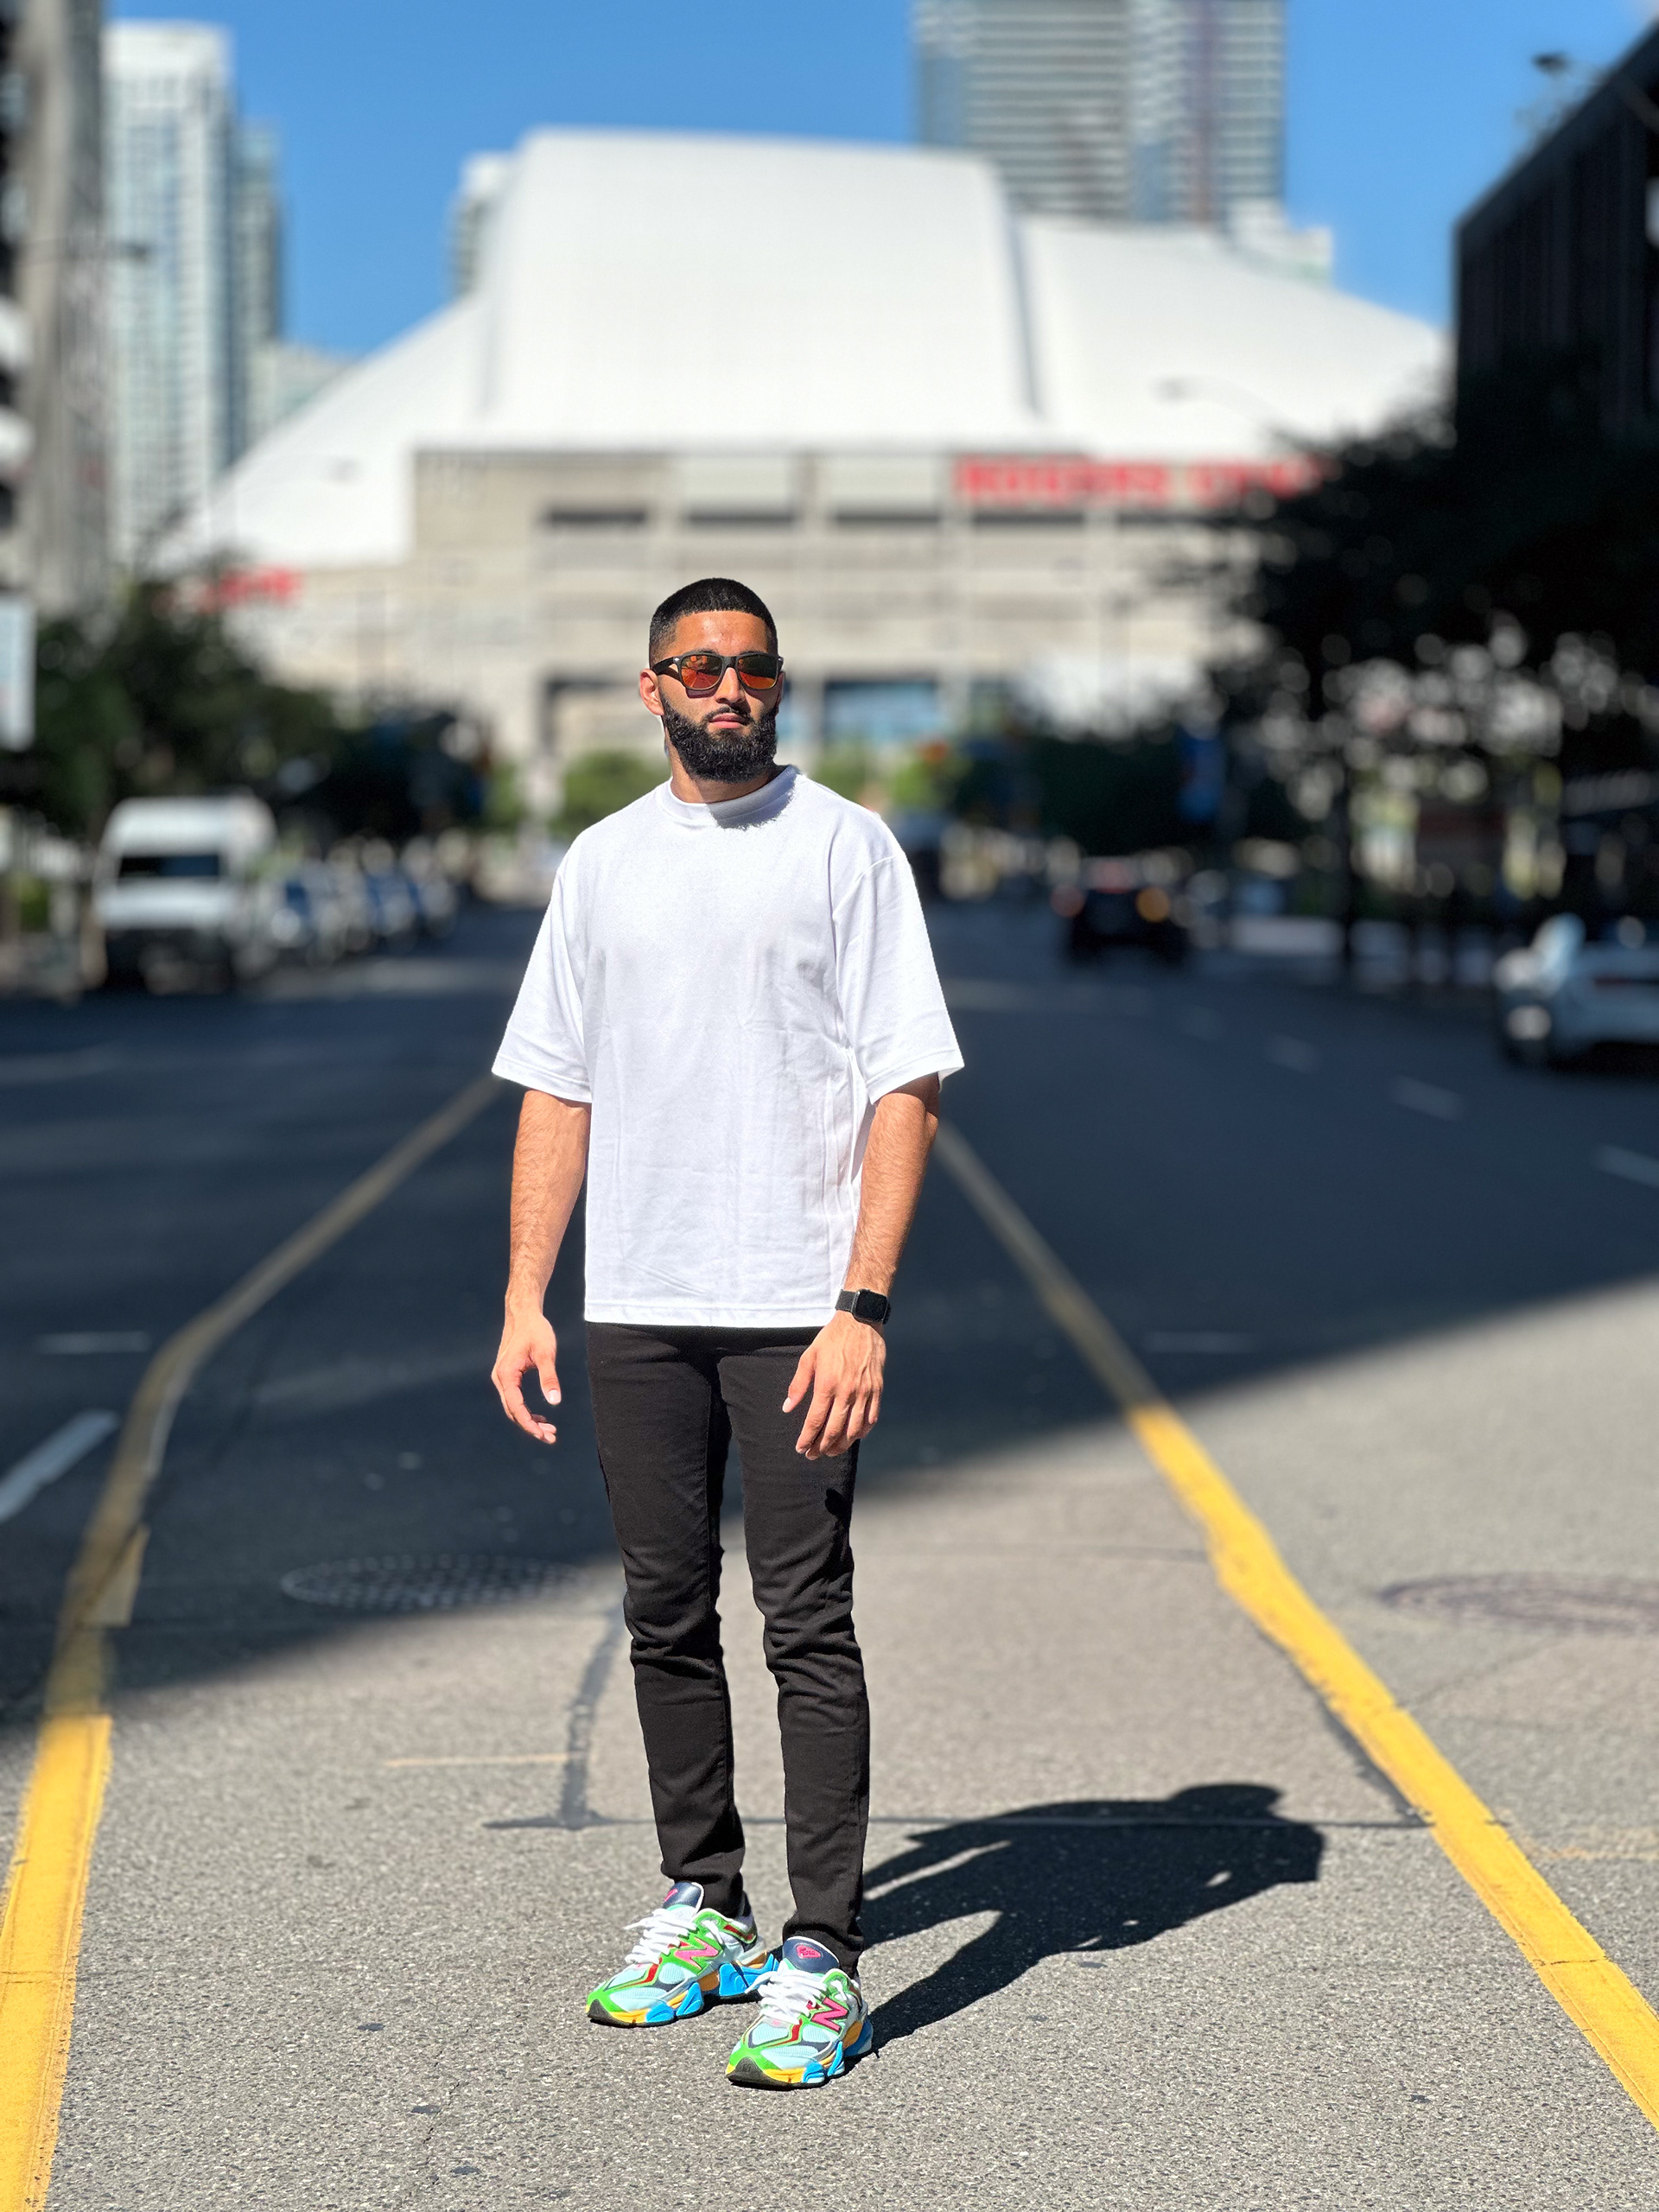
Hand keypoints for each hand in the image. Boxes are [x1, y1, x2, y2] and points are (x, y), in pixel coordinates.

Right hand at [492, 1302, 561, 1444]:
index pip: (516, 1407)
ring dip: (530, 1421)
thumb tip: (555, 1401)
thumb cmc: (535, 1331)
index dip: (529, 1424)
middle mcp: (500, 1379)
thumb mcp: (546, 1353)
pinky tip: (542, 1418)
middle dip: (531, 1427)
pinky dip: (527, 1411)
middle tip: (552, 1437)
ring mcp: (502, 1378)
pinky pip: (515, 1399)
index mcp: (506, 1374)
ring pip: (514, 1407)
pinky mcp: (508, 1376)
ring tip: (550, 1431)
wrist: (524, 1314)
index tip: (544, 1435)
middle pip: (513, 1411)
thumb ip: (549, 1378)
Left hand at [785, 1311, 885, 1460]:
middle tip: (813, 1455)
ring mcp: (864, 1392)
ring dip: (842, 1445)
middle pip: (834, 1430)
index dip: (807, 1438)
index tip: (801, 1449)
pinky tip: (854, 1436)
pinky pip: (871, 1418)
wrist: (860, 1321)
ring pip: (854, 1429)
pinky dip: (862, 1431)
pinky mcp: (877, 1389)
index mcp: (827, 1384)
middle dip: (822, 1447)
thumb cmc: (831, 1339)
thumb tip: (788, 1407)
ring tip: (831, 1451)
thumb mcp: (808, 1357)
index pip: (815, 1421)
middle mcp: (847, 1392)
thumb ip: (798, 1385)